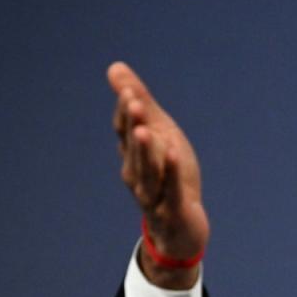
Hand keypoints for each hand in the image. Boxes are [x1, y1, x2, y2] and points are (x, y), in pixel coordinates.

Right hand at [108, 62, 208, 288]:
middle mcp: (137, 175)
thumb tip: (115, 67)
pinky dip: (171, 172)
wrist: (182, 229)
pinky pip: (170, 190)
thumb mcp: (159, 135)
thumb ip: (140, 105)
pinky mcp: (172, 210)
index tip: (128, 90)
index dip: (126, 112)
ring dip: (145, 150)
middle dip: (133, 124)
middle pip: (134, 148)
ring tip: (145, 129)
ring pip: (147, 170)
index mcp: (133, 156)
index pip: (125, 131)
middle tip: (133, 101)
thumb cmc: (169, 177)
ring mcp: (153, 194)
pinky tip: (173, 155)